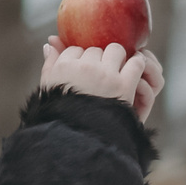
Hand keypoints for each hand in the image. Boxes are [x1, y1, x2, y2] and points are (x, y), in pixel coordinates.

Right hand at [39, 37, 163, 122]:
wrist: (81, 141)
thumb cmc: (62, 116)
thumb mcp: (48, 89)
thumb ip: (49, 64)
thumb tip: (49, 43)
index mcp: (63, 67)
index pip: (75, 49)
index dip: (80, 59)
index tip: (83, 70)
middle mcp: (83, 68)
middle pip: (95, 49)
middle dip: (98, 59)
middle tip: (101, 72)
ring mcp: (104, 75)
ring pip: (116, 50)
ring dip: (118, 58)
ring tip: (118, 69)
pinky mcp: (123, 85)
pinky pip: (136, 63)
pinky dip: (137, 64)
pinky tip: (135, 69)